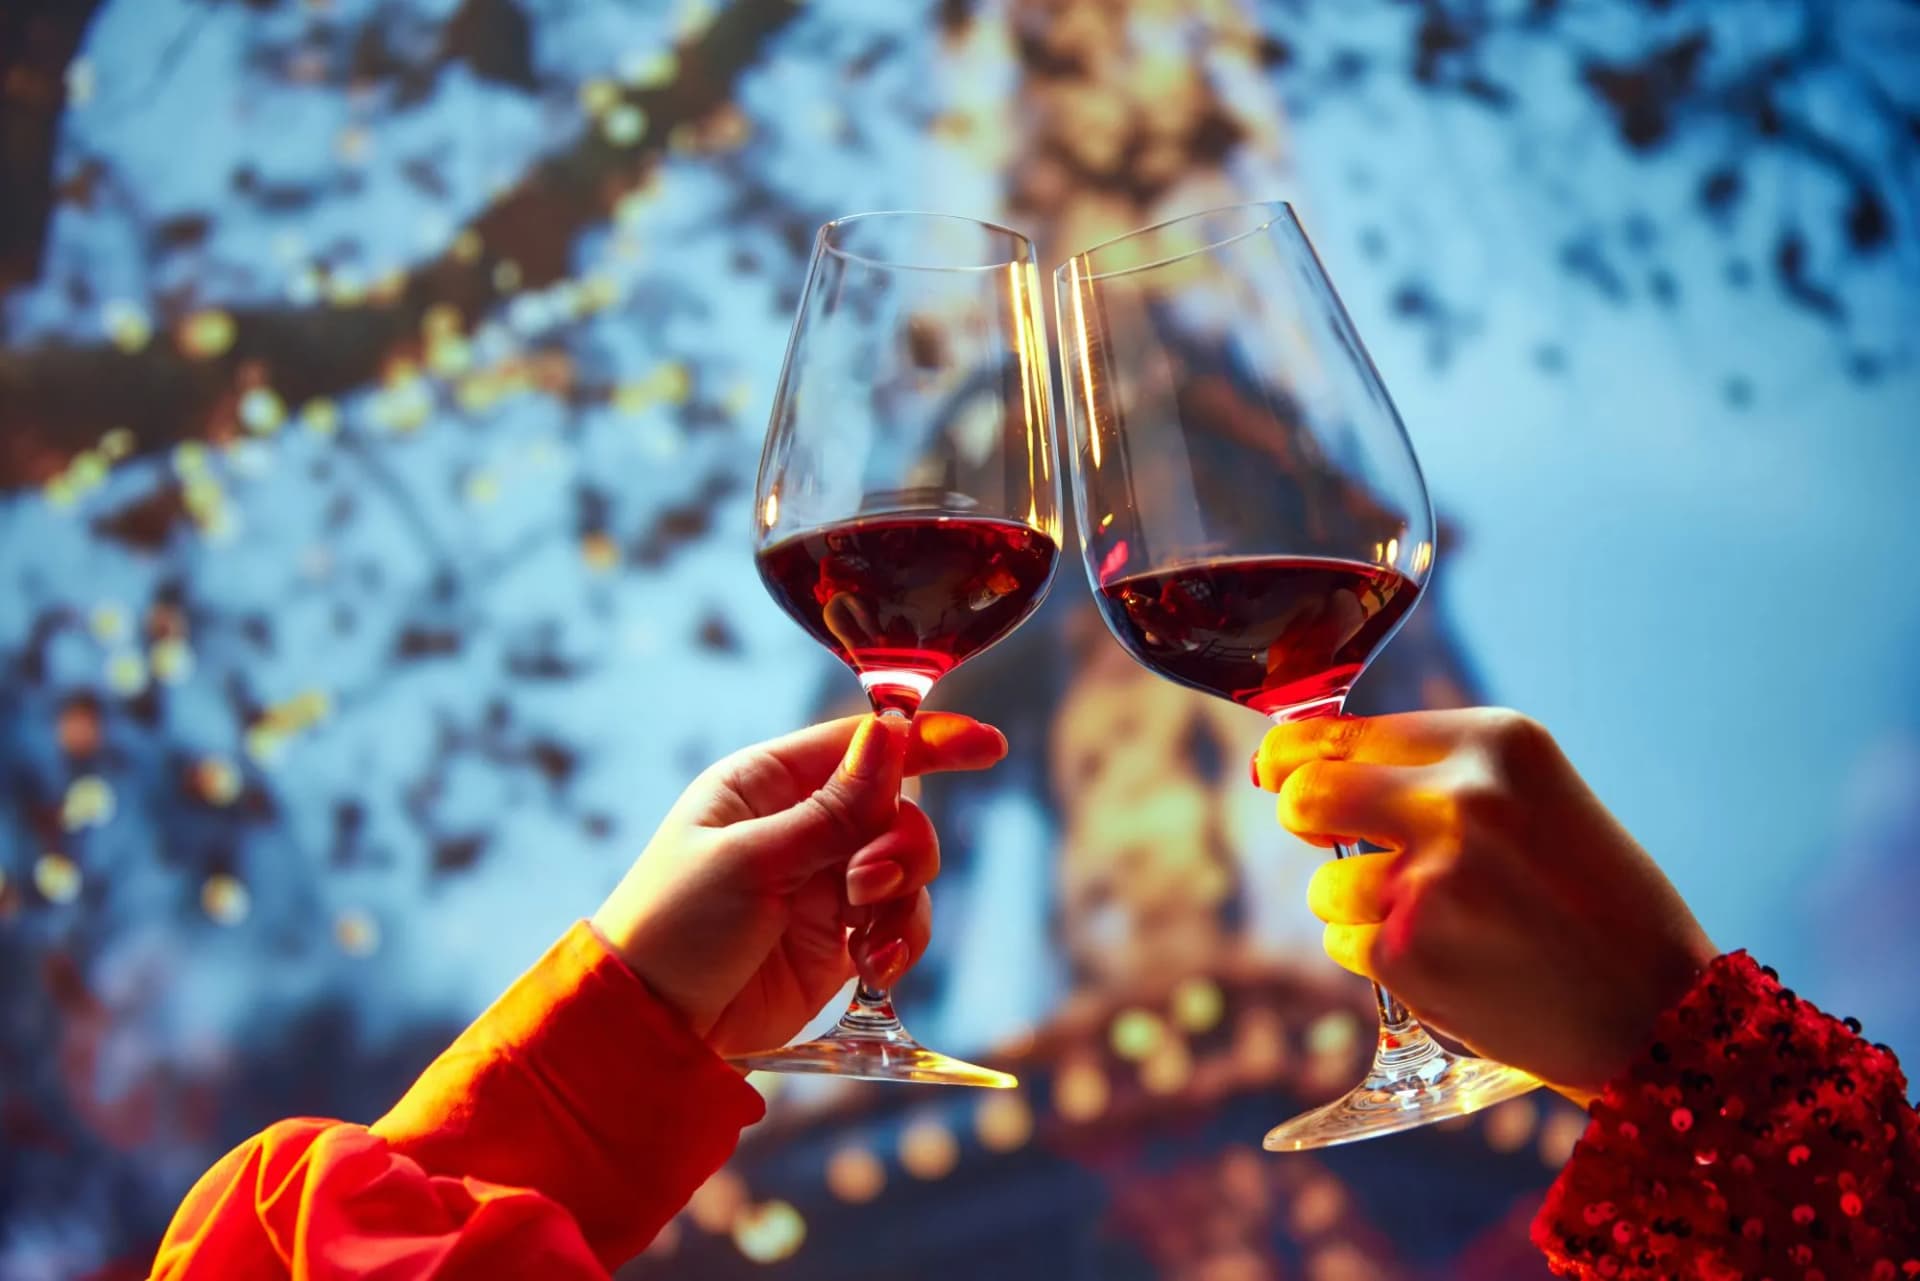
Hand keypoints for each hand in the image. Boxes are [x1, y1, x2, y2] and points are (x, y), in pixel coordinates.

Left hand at [592, 713, 1005, 1057]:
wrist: (649, 1028)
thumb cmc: (675, 927)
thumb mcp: (752, 860)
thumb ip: (833, 808)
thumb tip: (890, 734)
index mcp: (767, 783)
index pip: (861, 744)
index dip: (927, 739)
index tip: (987, 746)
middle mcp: (801, 825)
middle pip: (896, 809)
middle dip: (899, 847)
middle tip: (866, 888)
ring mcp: (823, 883)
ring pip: (907, 868)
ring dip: (900, 899)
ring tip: (863, 934)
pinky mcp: (838, 940)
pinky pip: (898, 924)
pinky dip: (899, 942)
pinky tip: (873, 967)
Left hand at [1252, 709, 1716, 1102]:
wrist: (1665, 1015)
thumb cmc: (1598, 904)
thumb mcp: (1533, 799)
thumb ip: (1432, 773)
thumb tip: (1293, 765)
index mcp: (1496, 742)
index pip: (1340, 731)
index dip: (1291, 755)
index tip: (1278, 770)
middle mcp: (1461, 798)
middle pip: (1306, 794)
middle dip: (1300, 817)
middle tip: (1321, 837)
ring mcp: (1434, 876)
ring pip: (1324, 882)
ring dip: (1357, 906)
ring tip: (1442, 922)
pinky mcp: (1413, 951)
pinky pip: (1344, 942)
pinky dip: (1378, 956)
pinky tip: (1447, 962)